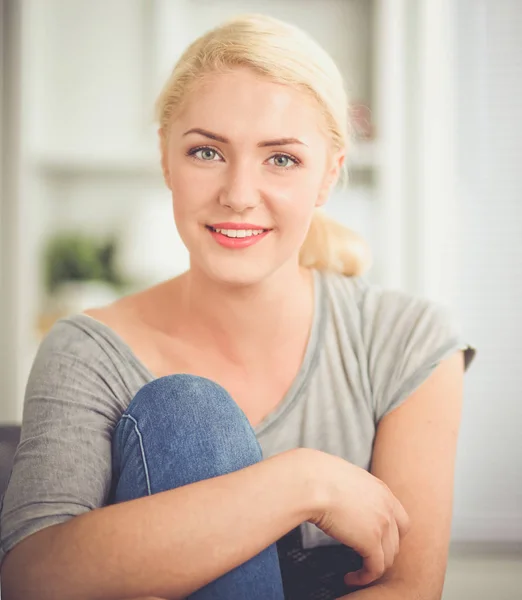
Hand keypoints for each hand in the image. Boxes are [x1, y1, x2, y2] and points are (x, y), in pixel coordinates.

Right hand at [298, 448, 409, 586]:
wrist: (313, 481)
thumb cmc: (318, 476)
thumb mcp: (345, 477)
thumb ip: (354, 491)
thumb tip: (342, 498)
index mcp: (381, 490)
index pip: (399, 519)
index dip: (390, 534)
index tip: (374, 541)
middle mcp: (387, 507)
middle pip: (397, 540)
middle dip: (383, 551)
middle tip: (364, 556)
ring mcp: (383, 524)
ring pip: (388, 557)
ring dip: (373, 567)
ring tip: (357, 570)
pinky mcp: (371, 541)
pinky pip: (375, 569)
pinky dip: (364, 577)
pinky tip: (350, 577)